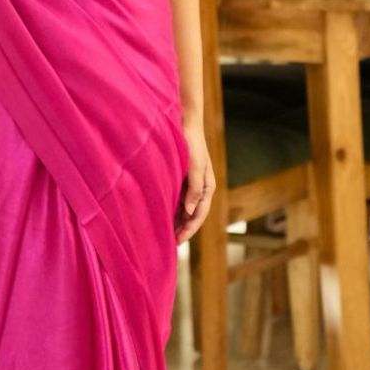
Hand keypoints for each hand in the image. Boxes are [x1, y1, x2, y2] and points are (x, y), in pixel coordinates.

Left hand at [175, 118, 214, 244]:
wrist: (184, 125)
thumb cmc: (192, 145)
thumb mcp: (196, 167)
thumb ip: (194, 189)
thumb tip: (190, 211)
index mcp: (207, 188)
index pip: (199, 215)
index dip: (189, 229)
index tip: (178, 241)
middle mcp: (199, 189)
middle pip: (192, 215)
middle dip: (183, 229)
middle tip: (169, 244)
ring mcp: (190, 185)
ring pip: (184, 209)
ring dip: (177, 221)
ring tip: (164, 234)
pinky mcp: (180, 179)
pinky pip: (176, 199)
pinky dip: (171, 210)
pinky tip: (161, 216)